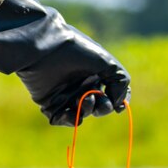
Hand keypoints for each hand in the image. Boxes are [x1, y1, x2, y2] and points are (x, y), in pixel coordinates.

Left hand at [0, 0, 131, 125]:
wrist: (46, 47)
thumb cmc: (77, 50)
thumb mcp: (106, 62)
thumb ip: (120, 82)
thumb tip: (119, 105)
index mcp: (94, 74)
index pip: (111, 93)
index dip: (118, 101)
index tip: (120, 106)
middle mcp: (80, 85)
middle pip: (98, 106)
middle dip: (103, 108)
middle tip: (101, 101)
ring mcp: (65, 95)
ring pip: (82, 114)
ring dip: (88, 111)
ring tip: (86, 99)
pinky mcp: (49, 103)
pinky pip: (62, 119)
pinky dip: (70, 120)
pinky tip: (74, 113)